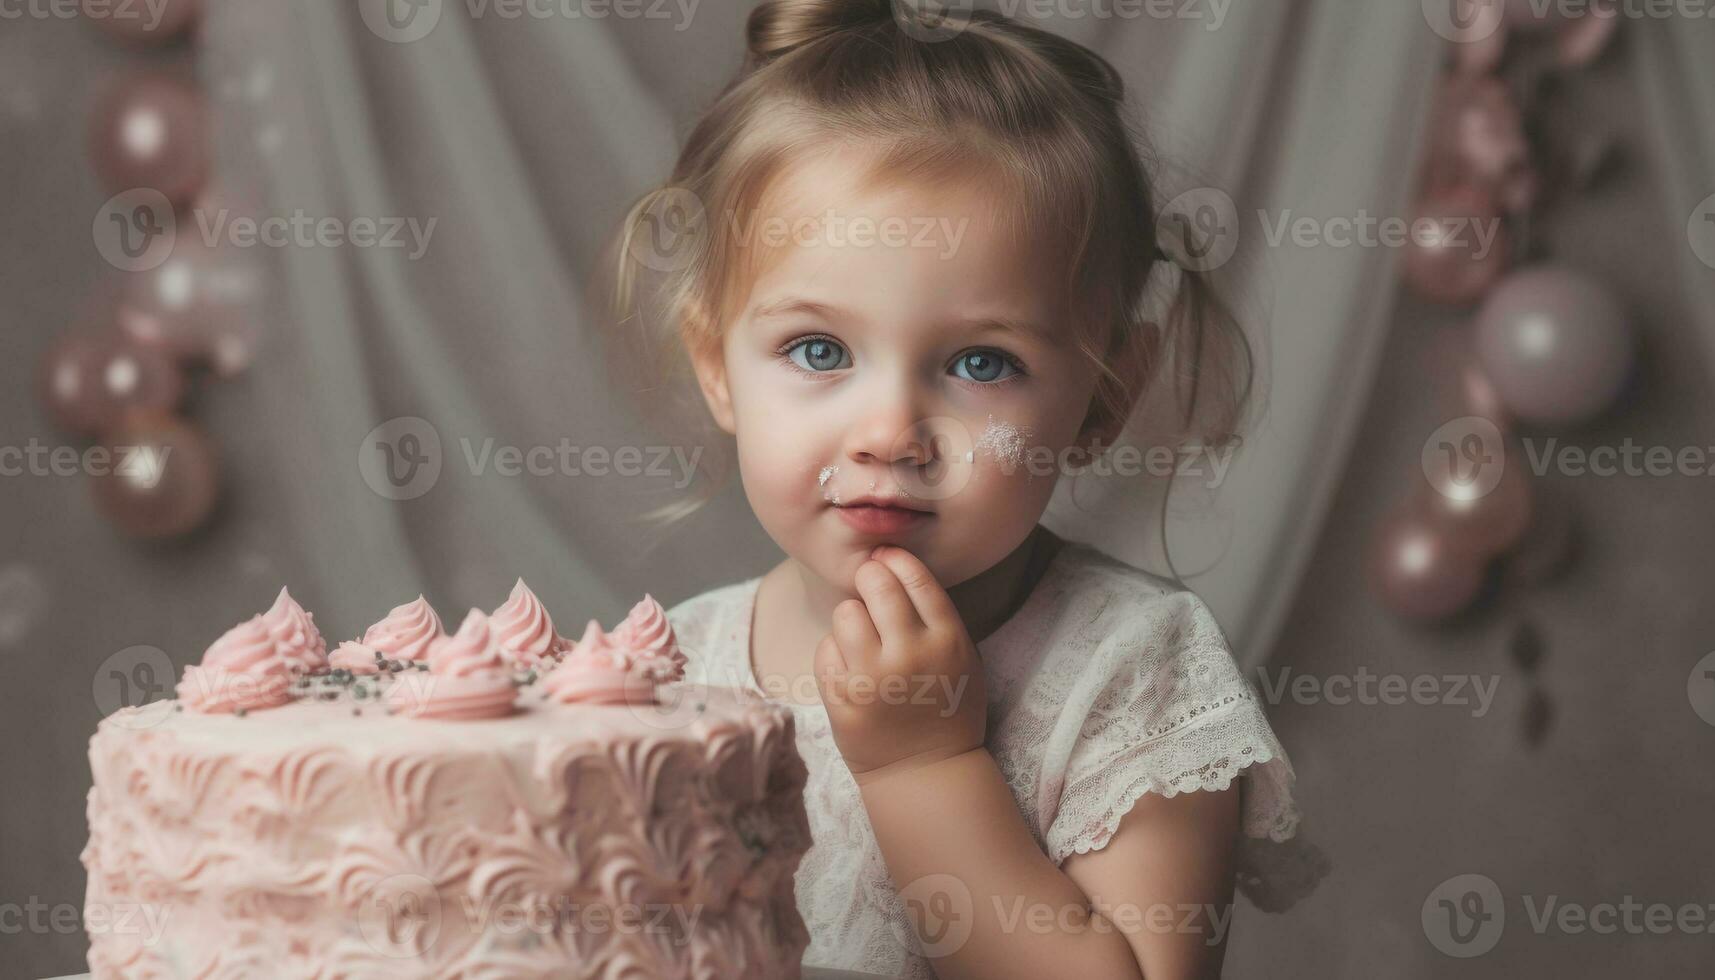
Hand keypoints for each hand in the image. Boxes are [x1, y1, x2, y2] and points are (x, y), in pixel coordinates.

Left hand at [813, 546, 987, 784]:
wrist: (924, 771)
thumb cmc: (945, 708)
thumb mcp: (961, 658)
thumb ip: (935, 616)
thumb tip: (892, 564)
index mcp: (947, 640)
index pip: (914, 576)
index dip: (894, 558)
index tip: (884, 559)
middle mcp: (911, 654)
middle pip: (876, 583)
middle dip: (868, 576)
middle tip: (868, 586)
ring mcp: (874, 677)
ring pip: (845, 612)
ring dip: (850, 617)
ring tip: (861, 636)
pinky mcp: (843, 698)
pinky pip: (825, 649)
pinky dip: (834, 652)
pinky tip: (850, 667)